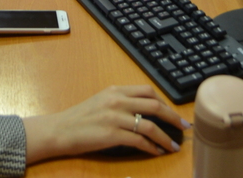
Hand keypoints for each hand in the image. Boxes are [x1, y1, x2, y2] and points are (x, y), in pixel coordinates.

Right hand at [22, 85, 188, 162]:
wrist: (60, 130)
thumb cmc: (79, 118)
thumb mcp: (101, 102)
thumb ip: (121, 102)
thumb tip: (144, 111)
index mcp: (115, 90)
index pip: (147, 90)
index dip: (164, 102)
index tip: (173, 112)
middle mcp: (117, 100)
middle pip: (154, 104)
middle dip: (172, 116)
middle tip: (183, 126)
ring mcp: (115, 117)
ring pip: (149, 124)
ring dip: (165, 136)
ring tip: (173, 145)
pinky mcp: (112, 134)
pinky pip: (139, 140)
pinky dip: (151, 147)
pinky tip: (156, 152)